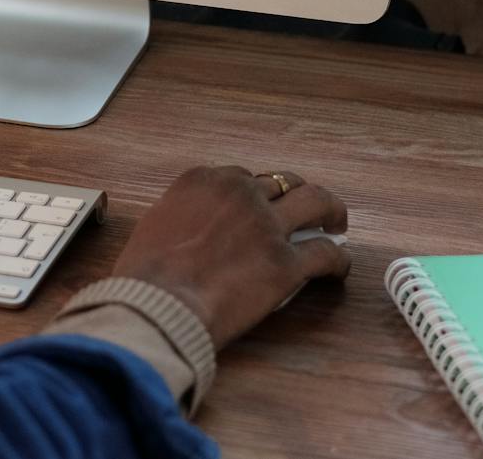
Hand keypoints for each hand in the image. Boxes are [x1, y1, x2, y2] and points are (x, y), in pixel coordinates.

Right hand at [110, 165, 350, 348]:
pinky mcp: (286, 263)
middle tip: (306, 211)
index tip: (261, 207)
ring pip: (315, 202)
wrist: (157, 305)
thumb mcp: (156, 224)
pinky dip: (337, 260)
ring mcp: (266, 226)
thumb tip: (194, 229)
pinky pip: (325, 254)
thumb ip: (183, 214)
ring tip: (336, 224)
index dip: (256, 194)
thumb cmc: (144, 274)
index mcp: (203, 180)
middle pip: (283, 182)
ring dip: (330, 211)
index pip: (242, 177)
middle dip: (296, 194)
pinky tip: (337, 268)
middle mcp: (239, 193)